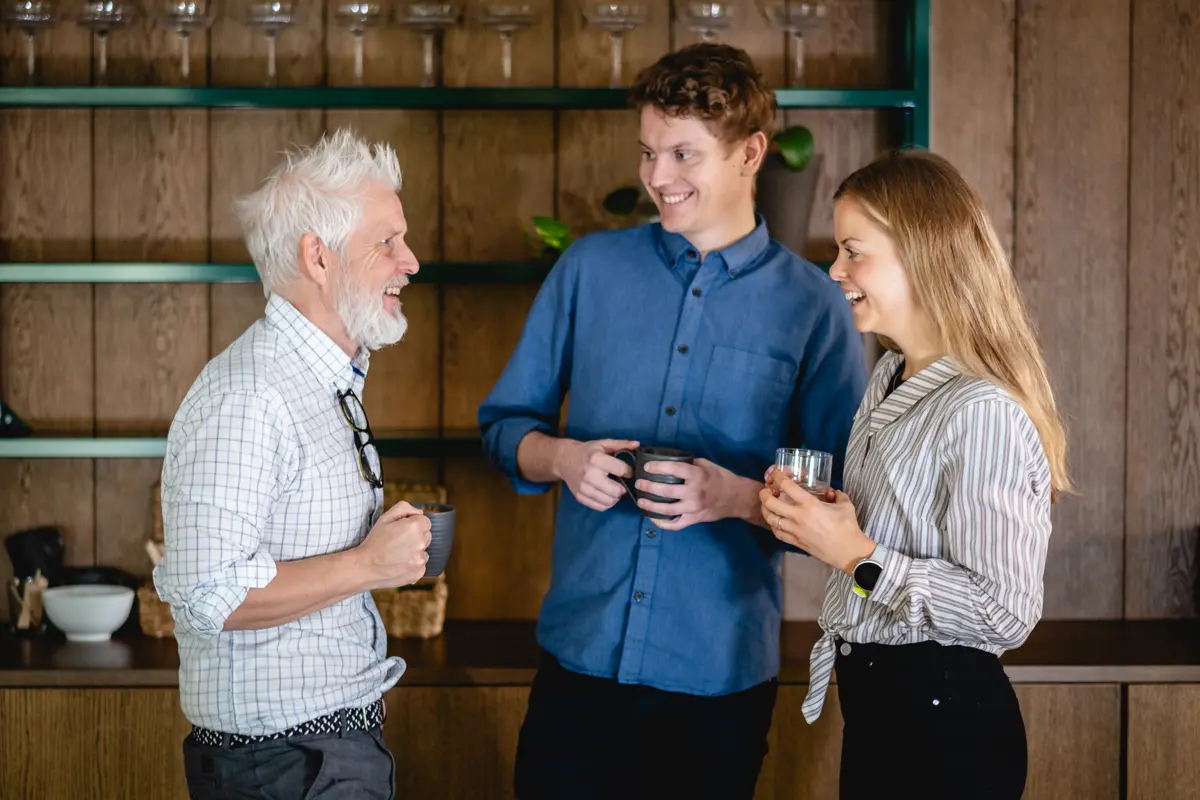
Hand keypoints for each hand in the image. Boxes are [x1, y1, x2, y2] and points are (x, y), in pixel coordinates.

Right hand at [355, 501, 433, 588]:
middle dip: (416, 536)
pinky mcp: (419, 572)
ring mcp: (421, 559)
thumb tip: (420, 513)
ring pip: (424, 550)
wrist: (366, 566)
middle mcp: (421, 543)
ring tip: (398, 553)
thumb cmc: (374, 541)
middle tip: (398, 541)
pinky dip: (413, 564)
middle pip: (426, 535)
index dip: (413, 524)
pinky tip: (399, 563)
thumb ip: (405, 508)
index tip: (401, 530)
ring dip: (415, 550)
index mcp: (414, 527)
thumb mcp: (385, 518)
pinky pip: (421, 564)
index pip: (425, 521)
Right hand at [553, 438, 639, 511]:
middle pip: (616, 491)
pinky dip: (606, 503)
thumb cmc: (587, 451)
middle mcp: (589, 475)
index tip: (628, 471)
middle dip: (623, 488)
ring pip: (609, 501)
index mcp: (596, 459)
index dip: (629, 472)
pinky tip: (606, 495)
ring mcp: (583, 487)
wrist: (564, 459)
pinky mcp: (579, 496)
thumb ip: (621, 444)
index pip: (622, 471)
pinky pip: (599, 507)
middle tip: (621, 483)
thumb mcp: (603, 444)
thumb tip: (637, 444)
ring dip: (615, 497)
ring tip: (614, 489)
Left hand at [635, 458, 755, 530]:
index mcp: (698, 476)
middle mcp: (694, 493)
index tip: (647, 467)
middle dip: (649, 487)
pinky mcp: (694, 519)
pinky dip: (662, 523)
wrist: (736, 497)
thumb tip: (668, 461)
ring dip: (651, 506)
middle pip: (667, 491)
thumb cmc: (720, 477)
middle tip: (639, 483)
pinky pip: (675, 525)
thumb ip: (688, 463)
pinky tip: (652, 518)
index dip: (658, 467)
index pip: (674, 470)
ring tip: (640, 501)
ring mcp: (694, 508)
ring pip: (667, 510)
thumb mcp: (706, 464)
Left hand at [758, 472, 875, 573]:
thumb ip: (837, 495)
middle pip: (771, 503)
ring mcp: (794, 531)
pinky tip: (775, 521)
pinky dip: (773, 525)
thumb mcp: (845, 505)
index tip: (776, 473)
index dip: (778, 477)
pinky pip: (777, 533)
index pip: (787, 486)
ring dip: (765, 510)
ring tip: (766, 505)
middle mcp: (798, 516)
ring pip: (771, 519)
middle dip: (764, 494)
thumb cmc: (848, 527)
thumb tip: (832, 492)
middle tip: (766, 490)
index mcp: (809, 504)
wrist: (848, 552)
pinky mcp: (795, 542)